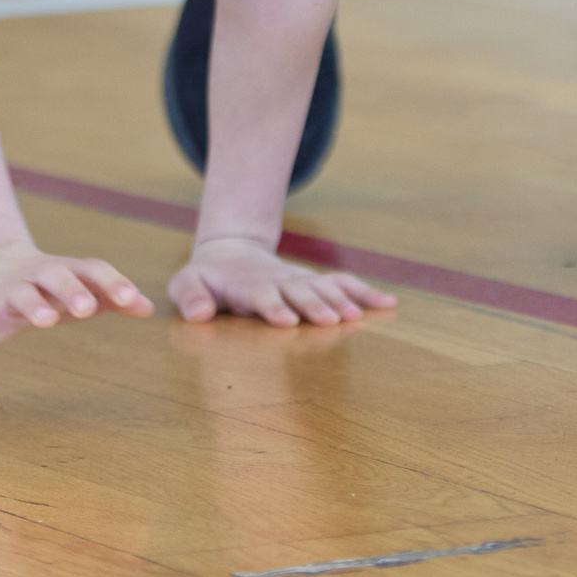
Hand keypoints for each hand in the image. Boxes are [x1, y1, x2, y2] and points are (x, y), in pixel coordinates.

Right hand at [0, 242, 153, 345]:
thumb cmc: (50, 287)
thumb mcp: (81, 290)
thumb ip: (112, 297)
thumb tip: (149, 308)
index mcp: (66, 273)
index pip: (92, 270)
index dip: (111, 283)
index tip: (130, 300)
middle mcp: (38, 278)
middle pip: (56, 277)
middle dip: (71, 291)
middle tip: (86, 309)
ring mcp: (9, 292)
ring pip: (20, 296)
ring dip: (33, 305)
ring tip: (46, 320)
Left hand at [169, 237, 396, 327]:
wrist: (230, 255)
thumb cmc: (207, 279)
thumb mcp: (186, 283)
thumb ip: (190, 296)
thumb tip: (199, 314)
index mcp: (249, 285)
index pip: (262, 296)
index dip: (274, 307)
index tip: (287, 321)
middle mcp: (281, 281)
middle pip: (300, 293)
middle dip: (315, 306)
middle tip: (331, 321)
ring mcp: (301, 281)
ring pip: (325, 288)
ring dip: (342, 301)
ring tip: (359, 316)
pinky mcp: (316, 282)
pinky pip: (344, 284)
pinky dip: (366, 292)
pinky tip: (389, 303)